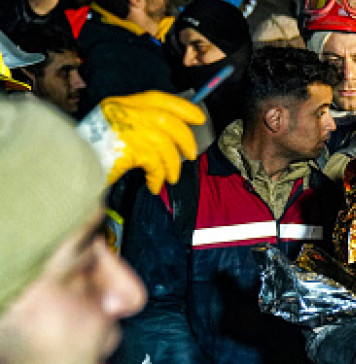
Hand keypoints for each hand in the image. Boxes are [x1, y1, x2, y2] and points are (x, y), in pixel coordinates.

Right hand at [76, 91, 203, 193]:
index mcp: (122, 104)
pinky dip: (158, 176)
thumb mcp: (116, 130)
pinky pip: (153, 163)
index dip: (182, 107)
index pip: (158, 98)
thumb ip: (140, 128)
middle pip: (167, 121)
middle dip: (185, 139)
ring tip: (170, 177)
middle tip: (190, 155)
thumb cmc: (93, 151)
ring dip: (172, 164)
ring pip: (163, 145)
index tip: (199, 118)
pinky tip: (154, 185)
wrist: (68, 164)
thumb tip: (171, 139)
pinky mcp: (126, 149)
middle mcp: (123, 112)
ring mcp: (124, 129)